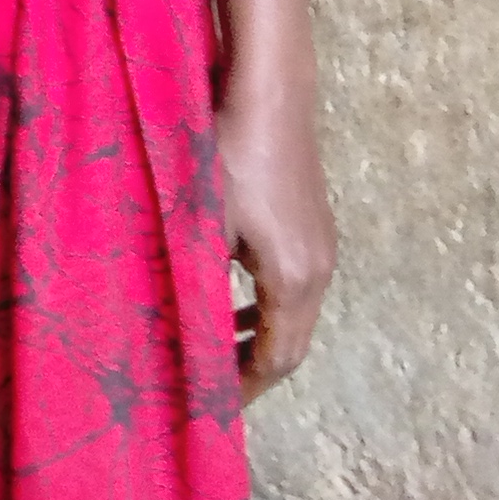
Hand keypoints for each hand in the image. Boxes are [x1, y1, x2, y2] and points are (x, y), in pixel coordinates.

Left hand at [220, 50, 334, 395]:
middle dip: (250, 368)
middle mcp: (319, 269)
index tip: (211, 407)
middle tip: (207, 386)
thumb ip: (195, 280)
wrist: (271, 92)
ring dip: (255, 336)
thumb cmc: (229, 154)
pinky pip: (292, 285)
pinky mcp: (314, 224)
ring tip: (213, 351)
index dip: (244, 387)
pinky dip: (262, 306)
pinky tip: (229, 298)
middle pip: (290, 343)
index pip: (277, 357)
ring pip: (292, 314)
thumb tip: (176, 329)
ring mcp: (321, 246)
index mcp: (293, 278)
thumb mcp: (202, 223)